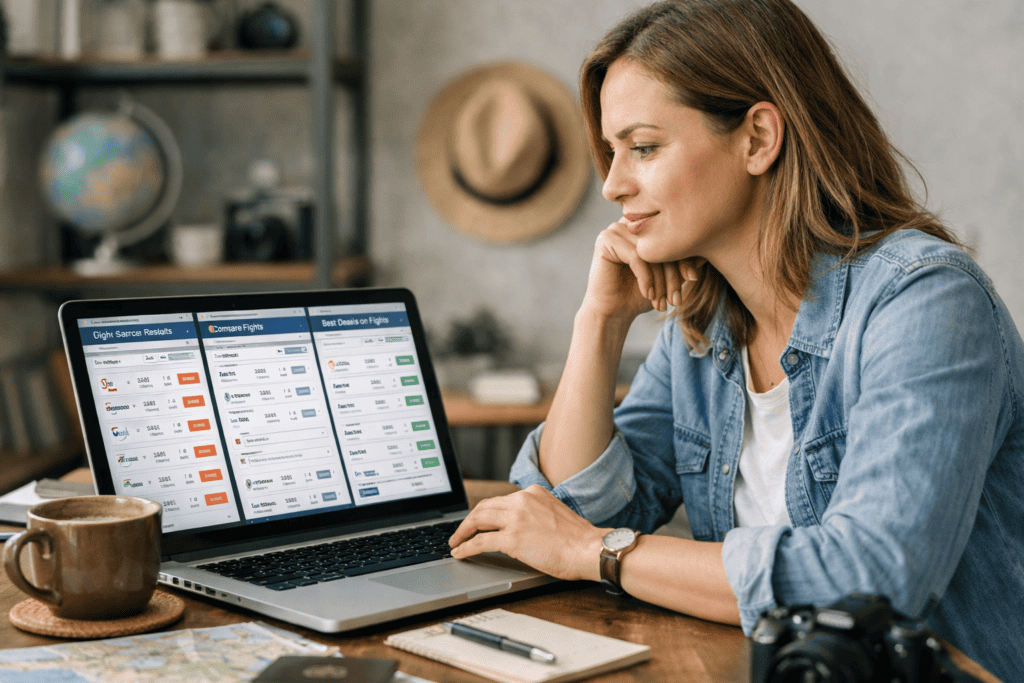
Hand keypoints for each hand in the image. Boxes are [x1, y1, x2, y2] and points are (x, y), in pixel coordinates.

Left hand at [448, 485, 607, 581]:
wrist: (589, 549)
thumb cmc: (578, 539)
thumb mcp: (555, 513)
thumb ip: (536, 513)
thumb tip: (522, 526)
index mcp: (532, 493)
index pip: (500, 499)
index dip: (485, 511)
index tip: (478, 519)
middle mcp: (522, 501)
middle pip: (484, 506)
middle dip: (468, 520)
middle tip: (460, 531)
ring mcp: (515, 519)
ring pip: (478, 520)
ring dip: (462, 531)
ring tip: (455, 542)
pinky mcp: (512, 539)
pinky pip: (480, 541)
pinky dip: (466, 547)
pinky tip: (460, 552)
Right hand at [585, 220, 701, 320]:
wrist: (614, 312)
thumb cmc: (642, 294)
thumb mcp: (670, 277)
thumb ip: (687, 261)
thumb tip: (713, 249)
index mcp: (646, 225)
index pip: (673, 236)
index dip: (685, 257)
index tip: (693, 279)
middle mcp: (630, 223)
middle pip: (662, 243)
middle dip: (673, 274)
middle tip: (677, 299)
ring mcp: (616, 229)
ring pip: (650, 251)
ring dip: (660, 280)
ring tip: (662, 301)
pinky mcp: (606, 240)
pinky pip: (636, 257)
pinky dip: (646, 279)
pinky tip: (648, 295)